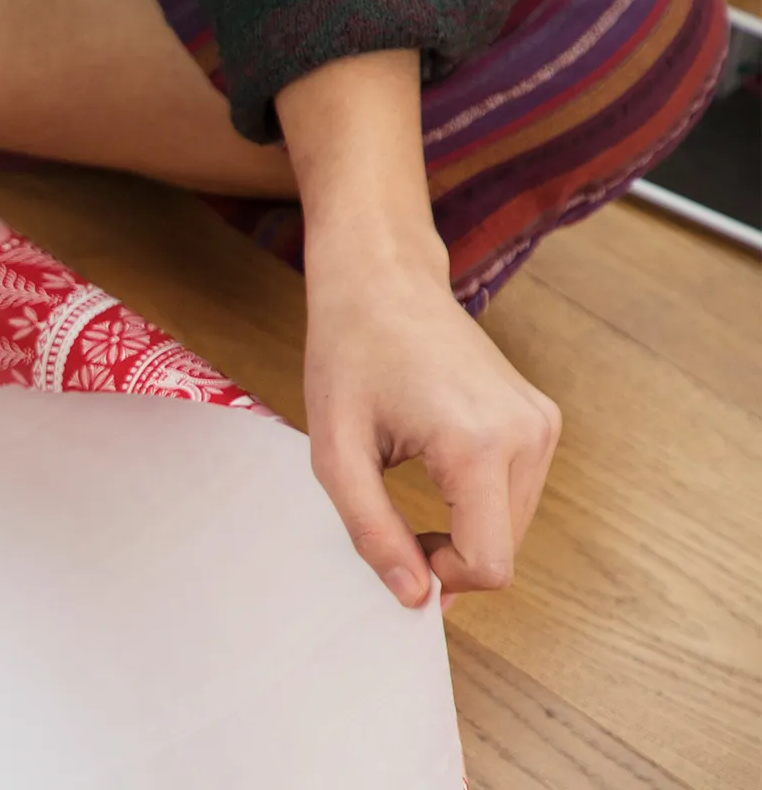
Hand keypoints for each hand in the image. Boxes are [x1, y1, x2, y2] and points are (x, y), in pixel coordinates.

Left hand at [305, 233, 560, 608]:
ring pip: (515, 529)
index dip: (442, 581)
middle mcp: (529, 434)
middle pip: (505, 551)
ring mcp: (543, 424)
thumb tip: (413, 597)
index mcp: (479, 442)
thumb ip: (371, 530)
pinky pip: (518, 495)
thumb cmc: (349, 355)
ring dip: (465, 534)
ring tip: (409, 496)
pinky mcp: (543, 419)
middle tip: (392, 528)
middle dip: (450, 560)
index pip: (489, 562)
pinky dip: (479, 508)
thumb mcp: (335, 452)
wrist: (383, 282)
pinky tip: (437, 477)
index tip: (396, 557)